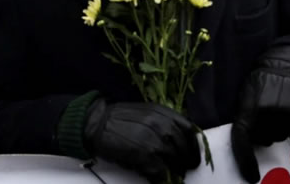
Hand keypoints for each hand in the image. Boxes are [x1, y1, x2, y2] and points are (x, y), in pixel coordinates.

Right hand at [84, 99, 199, 182]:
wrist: (95, 124)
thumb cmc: (116, 118)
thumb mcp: (143, 112)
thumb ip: (161, 121)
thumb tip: (176, 139)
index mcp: (161, 112)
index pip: (189, 129)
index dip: (194, 144)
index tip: (193, 153)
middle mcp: (161, 124)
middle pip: (184, 147)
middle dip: (186, 160)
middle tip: (184, 168)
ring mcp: (154, 140)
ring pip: (176, 161)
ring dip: (176, 170)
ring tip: (172, 174)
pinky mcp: (146, 155)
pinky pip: (161, 171)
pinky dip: (162, 177)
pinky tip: (158, 177)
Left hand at [231, 45, 289, 182]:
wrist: (289, 65)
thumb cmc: (262, 80)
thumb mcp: (246, 94)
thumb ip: (244, 115)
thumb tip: (244, 137)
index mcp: (250, 108)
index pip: (243, 138)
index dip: (245, 159)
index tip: (251, 176)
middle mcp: (270, 114)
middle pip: (263, 139)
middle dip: (261, 132)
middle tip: (263, 114)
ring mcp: (289, 116)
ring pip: (280, 136)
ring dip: (277, 128)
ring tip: (276, 108)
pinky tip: (289, 108)